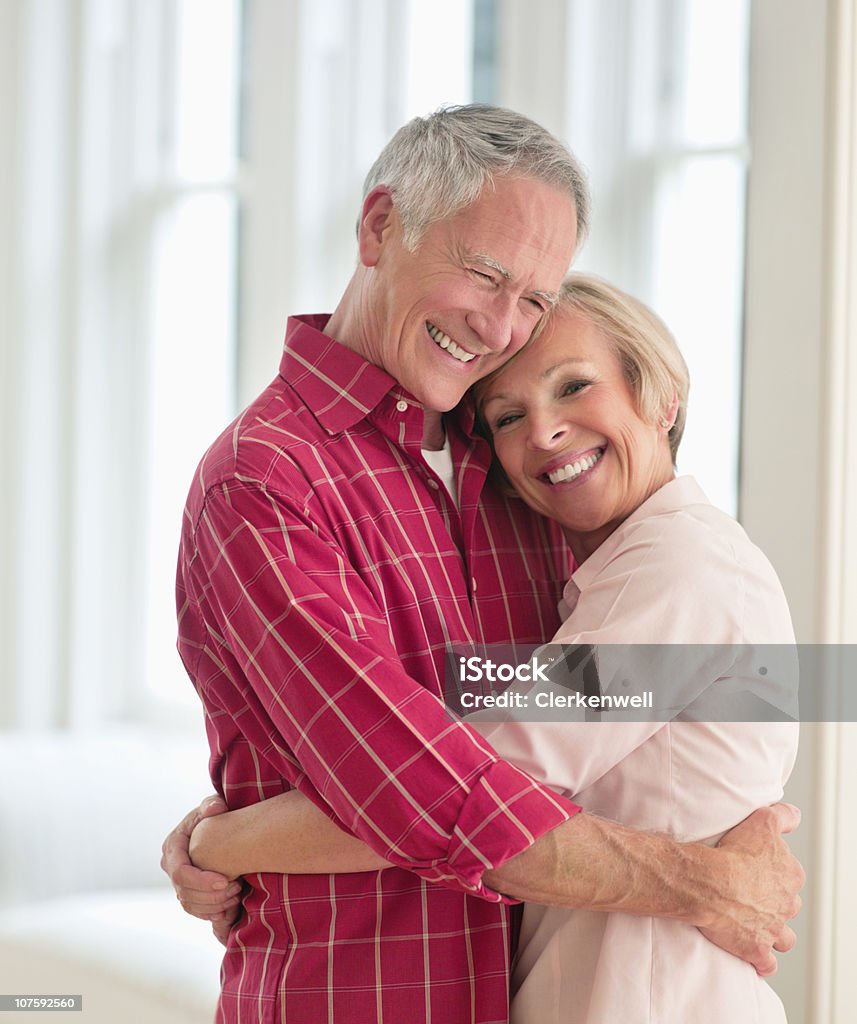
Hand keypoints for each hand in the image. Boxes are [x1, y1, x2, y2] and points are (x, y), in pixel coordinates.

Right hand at [160, 795, 243, 944]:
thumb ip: (212, 805)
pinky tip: (231, 906)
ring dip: (214, 905)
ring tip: (237, 895)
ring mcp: (178, 882)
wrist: (215, 827)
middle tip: (237, 889)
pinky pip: (195, 910)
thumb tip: (215, 808)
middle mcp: (171, 867)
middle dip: (211, 895)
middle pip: (184, 893)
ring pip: (190, 905)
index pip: (180, 873)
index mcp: (172, 847)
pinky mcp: (188, 892)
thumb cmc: (214, 815)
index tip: (226, 880)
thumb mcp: (212, 805)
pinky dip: (212, 912)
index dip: (201, 881)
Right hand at [698, 802, 803, 975]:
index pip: (790, 874)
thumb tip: (794, 816)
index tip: (756, 868)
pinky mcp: (756, 950)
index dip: (774, 871)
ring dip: (774, 932)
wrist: (710, 882)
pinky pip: (766, 963)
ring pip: (784, 936)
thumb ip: (782, 817)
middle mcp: (786, 904)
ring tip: (758, 925)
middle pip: (788, 905)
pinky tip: (753, 955)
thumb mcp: (761, 822)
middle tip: (752, 893)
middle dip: (775, 902)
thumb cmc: (733, 852)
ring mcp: (772, 929)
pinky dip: (762, 961)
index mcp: (790, 876)